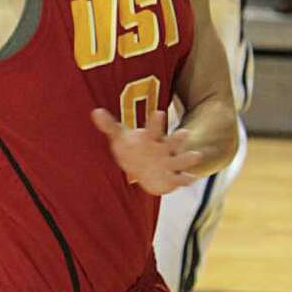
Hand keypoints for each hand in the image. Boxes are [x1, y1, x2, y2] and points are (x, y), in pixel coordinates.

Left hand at [91, 107, 215, 194]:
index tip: (159, 113)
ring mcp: (170, 163)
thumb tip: (95, 111)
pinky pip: (181, 179)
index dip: (156, 121)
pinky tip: (192, 179)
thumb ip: (110, 126)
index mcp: (151, 138)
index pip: (154, 128)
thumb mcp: (121, 138)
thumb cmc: (133, 149)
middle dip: (178, 139)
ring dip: (189, 158)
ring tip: (197, 155)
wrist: (146, 166)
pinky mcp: (172, 178)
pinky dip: (186, 179)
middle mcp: (163, 149)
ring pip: (181, 160)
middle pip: (172, 142)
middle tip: (185, 132)